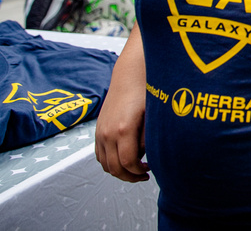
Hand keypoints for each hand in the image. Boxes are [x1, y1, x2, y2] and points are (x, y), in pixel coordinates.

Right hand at [95, 39, 148, 182]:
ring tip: (135, 167)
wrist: (129, 75)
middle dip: (130, 176)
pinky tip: (124, 158)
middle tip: (144, 174)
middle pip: (114, 168)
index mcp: (123, 129)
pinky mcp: (98, 130)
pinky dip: (109, 162)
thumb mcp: (152, 116)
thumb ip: (149, 139)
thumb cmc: (144, 91)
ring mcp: (100, 132)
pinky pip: (99, 155)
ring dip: (119, 171)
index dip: (139, 172)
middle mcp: (108, 132)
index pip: (128, 163)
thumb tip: (148, 157)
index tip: (149, 170)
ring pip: (105, 164)